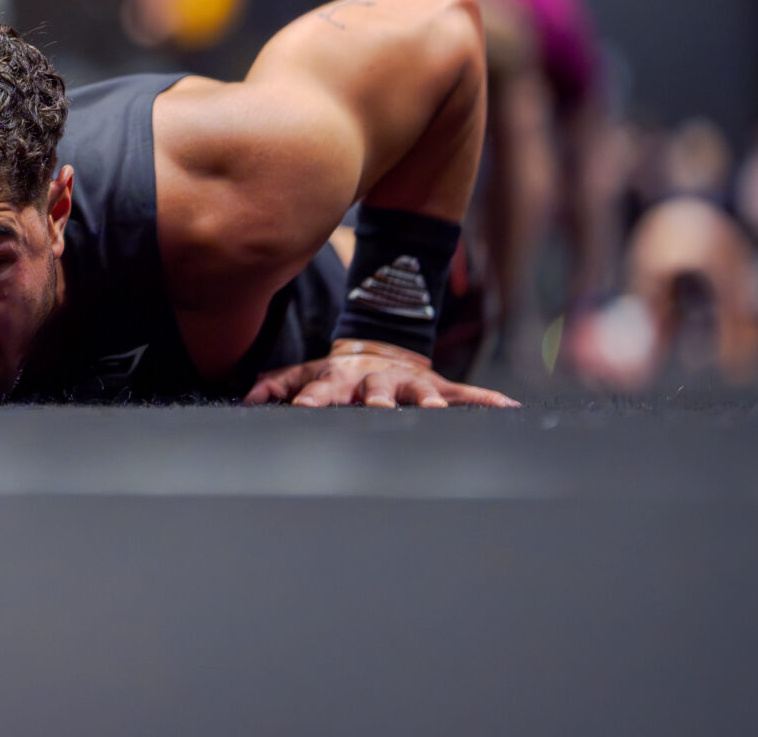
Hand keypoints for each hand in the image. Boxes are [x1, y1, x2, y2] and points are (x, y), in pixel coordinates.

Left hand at [245, 339, 518, 407]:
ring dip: (428, 401)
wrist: (377, 348)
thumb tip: (247, 399)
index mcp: (340, 381)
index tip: (304, 410)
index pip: (322, 391)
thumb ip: (274, 385)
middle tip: (376, 410)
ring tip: (435, 409)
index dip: (313, 400)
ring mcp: (409, 383)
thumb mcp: (302, 374)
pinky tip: (509, 408)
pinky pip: (467, 394)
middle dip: (375, 402)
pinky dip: (488, 401)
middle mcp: (375, 382)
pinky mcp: (437, 385)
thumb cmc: (335, 373)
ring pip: (420, 392)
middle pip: (374, 392)